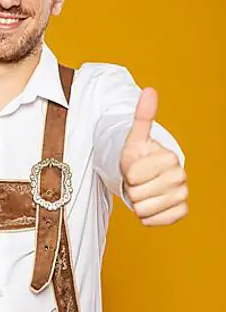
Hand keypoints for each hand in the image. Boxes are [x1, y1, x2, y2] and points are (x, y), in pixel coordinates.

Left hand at [120, 88, 187, 225]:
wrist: (148, 177)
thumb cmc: (139, 157)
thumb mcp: (135, 138)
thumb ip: (142, 116)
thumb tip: (149, 90)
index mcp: (170, 158)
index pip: (134, 176)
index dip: (128, 174)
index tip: (136, 167)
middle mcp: (181, 177)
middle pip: (137, 194)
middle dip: (132, 189)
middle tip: (139, 181)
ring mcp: (182, 195)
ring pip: (143, 209)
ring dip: (137, 203)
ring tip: (143, 191)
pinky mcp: (180, 212)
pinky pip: (153, 221)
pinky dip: (146, 217)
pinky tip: (150, 204)